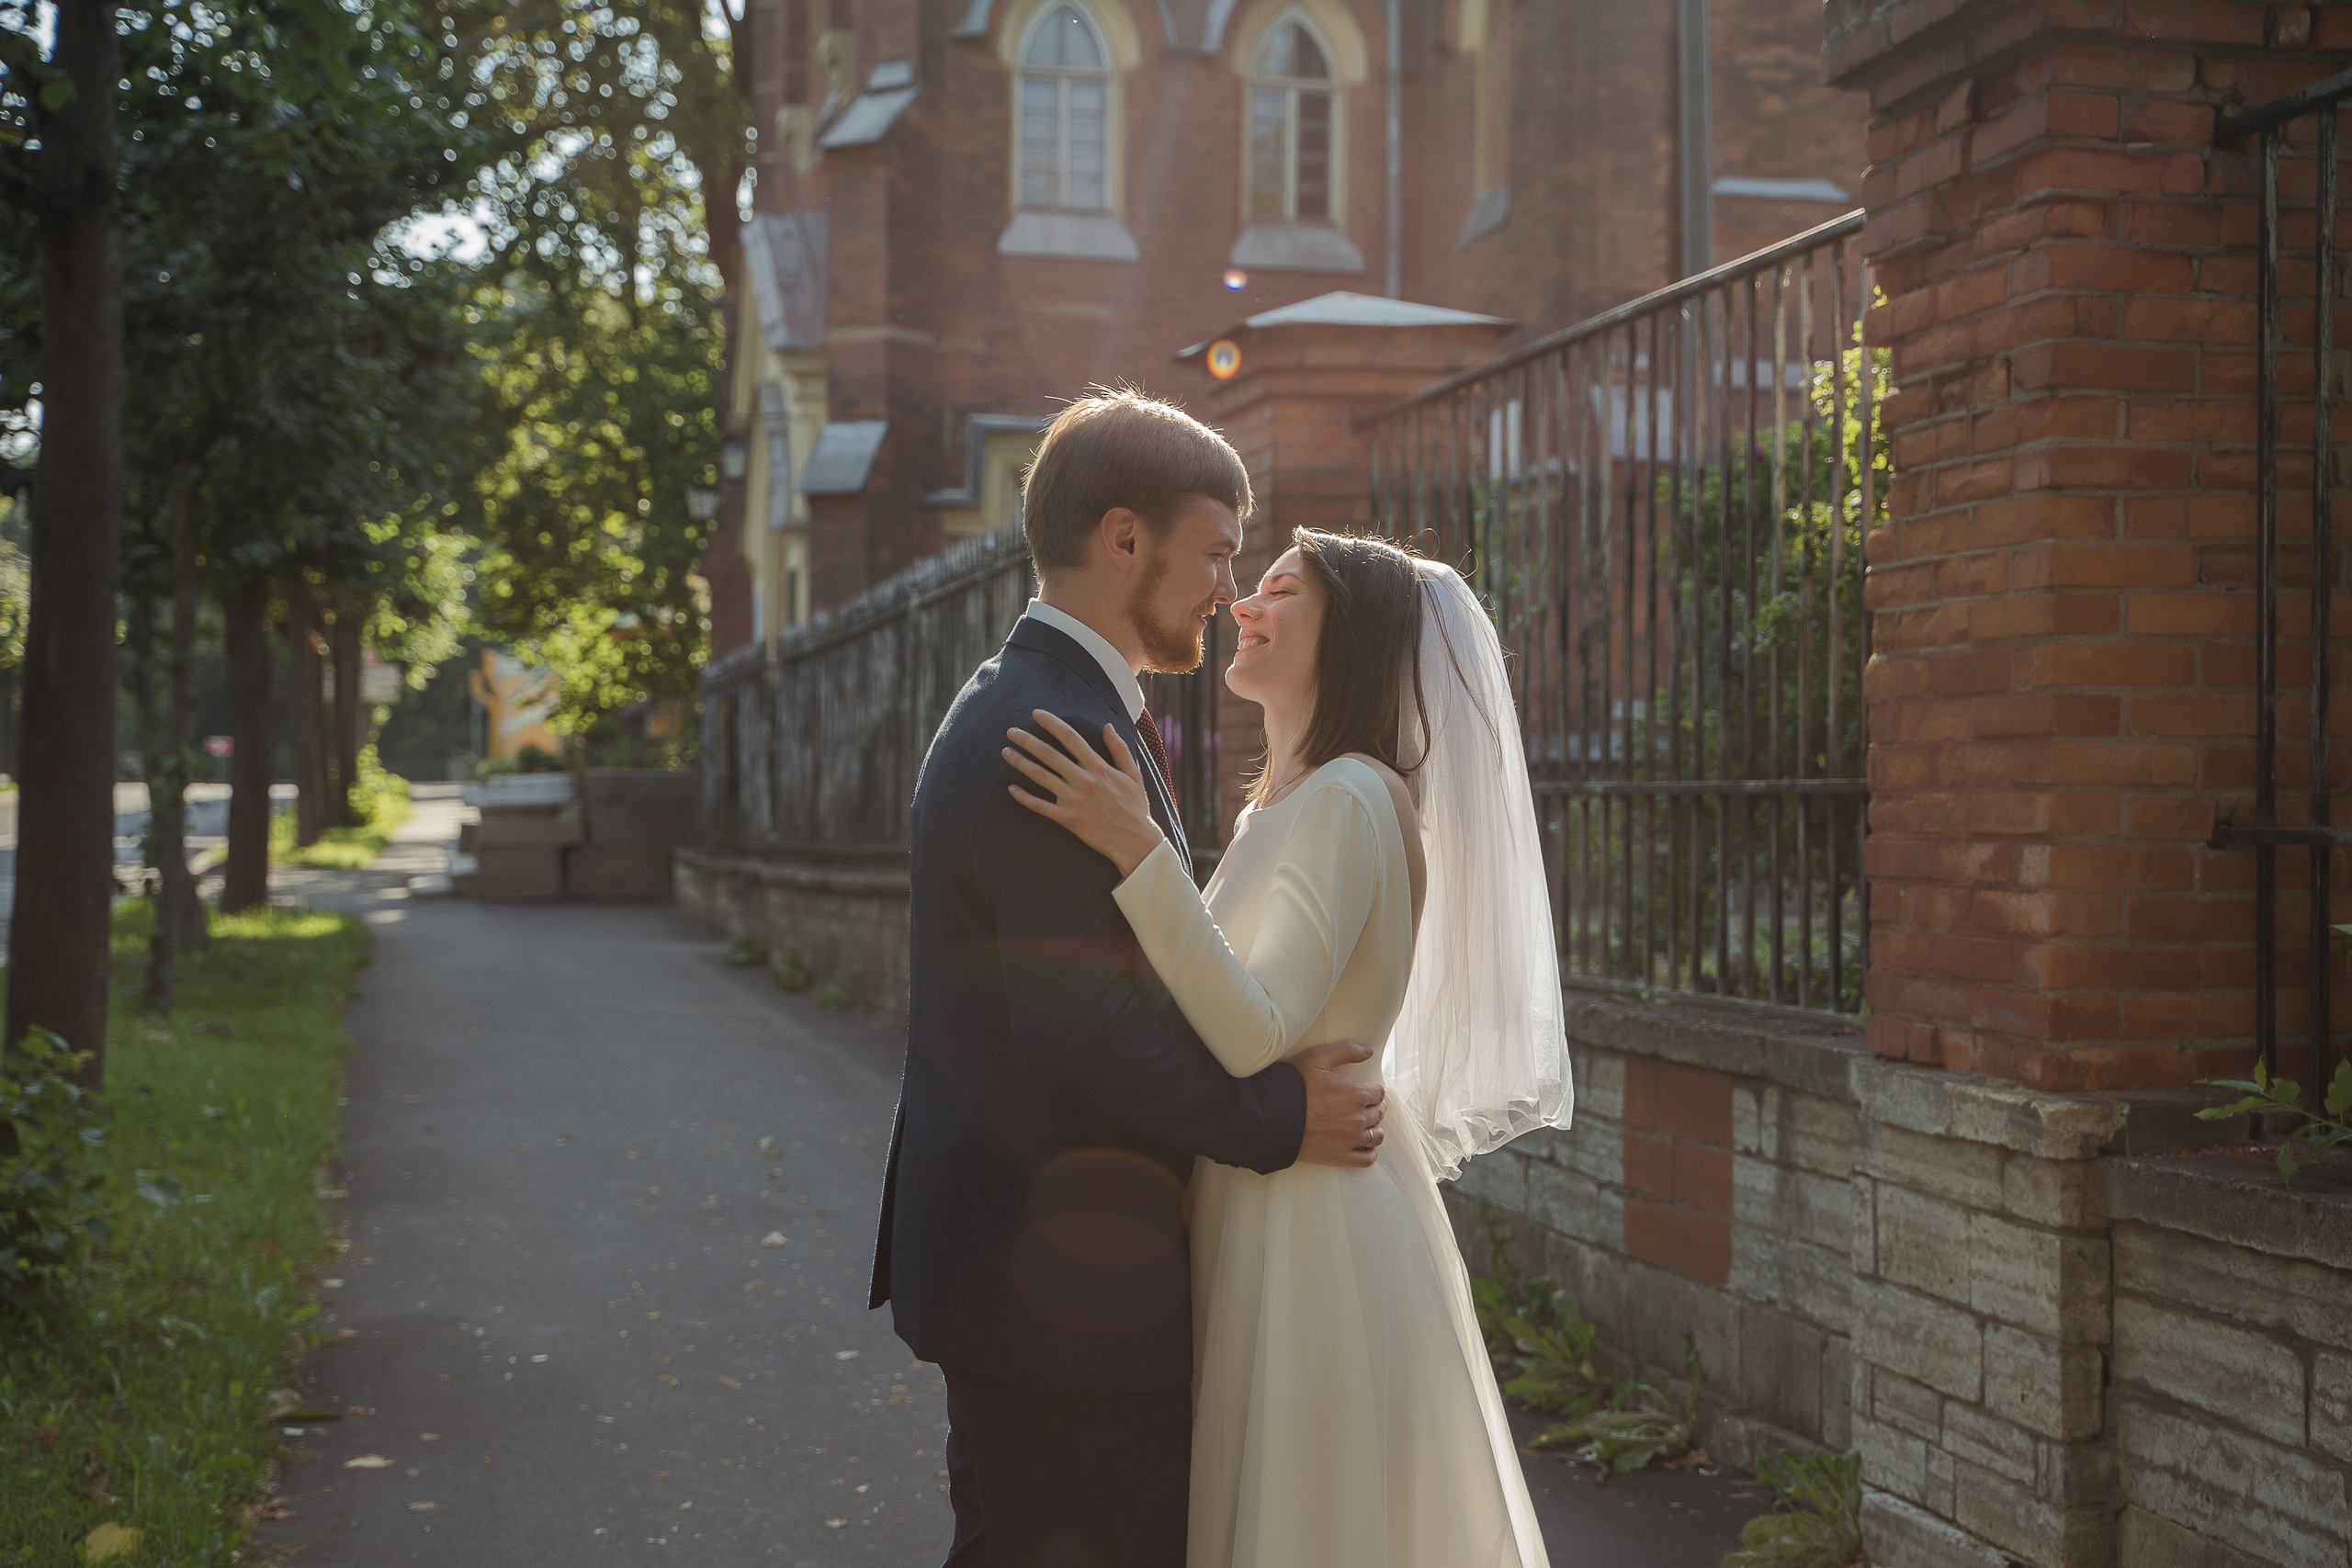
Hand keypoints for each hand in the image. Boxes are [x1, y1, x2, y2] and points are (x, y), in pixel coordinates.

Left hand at [1004, 710, 1167, 876]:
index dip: (1052, 723)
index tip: (1037, 713)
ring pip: (1041, 777)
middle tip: (1011, 731)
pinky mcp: (1068, 819)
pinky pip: (1041, 806)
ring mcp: (1074, 800)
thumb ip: (1119, 749)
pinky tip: (1011, 789)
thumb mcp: (1133, 775)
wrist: (1134, 841)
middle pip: (1049, 754)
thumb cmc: (1135, 807)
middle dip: (1027, 740)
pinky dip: (1024, 797)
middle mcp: (1084, 781)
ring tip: (1006, 752)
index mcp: (1099, 768)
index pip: (1071, 738)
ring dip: (1020, 763)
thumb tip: (1107, 727)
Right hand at [1293, 1039, 1386, 1168]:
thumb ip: (1346, 1050)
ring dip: (1374, 1129)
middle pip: (1378, 1113)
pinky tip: (1365, 1147)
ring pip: (1376, 1136)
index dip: (1373, 1091)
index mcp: (1356, 1094)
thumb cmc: (1292, 1085)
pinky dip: (1370, 1153)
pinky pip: (1366, 1159)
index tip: (1367, 1092)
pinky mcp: (1339, 1156)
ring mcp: (1350, 1140)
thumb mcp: (1317, 1058)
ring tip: (1365, 1126)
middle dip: (1374, 1108)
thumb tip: (1369, 1050)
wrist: (1271, 1116)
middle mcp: (1357, 1118)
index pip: (1379, 1093)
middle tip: (1366, 1107)